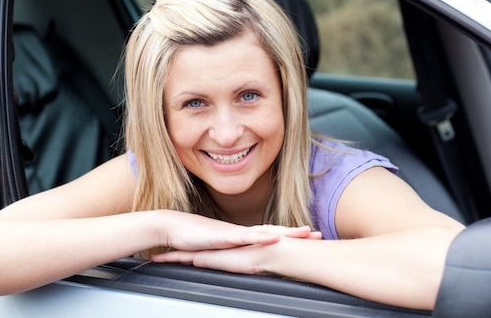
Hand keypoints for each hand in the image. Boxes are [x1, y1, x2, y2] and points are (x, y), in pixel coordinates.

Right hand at [158, 210, 319, 252]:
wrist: (173, 228)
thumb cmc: (193, 239)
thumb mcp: (215, 251)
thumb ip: (228, 254)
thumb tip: (241, 262)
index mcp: (242, 236)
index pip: (271, 234)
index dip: (290, 236)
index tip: (309, 237)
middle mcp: (242, 232)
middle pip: (274, 230)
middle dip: (296, 233)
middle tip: (317, 234)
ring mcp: (234, 233)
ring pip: (265, 231)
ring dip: (285, 232)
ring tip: (304, 234)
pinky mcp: (225, 236)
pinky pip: (246, 237)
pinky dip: (261, 237)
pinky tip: (274, 238)